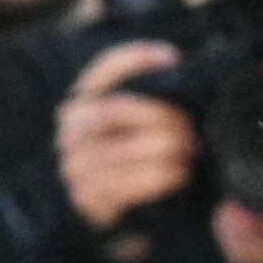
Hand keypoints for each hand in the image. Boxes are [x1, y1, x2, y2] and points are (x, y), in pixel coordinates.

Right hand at [55, 40, 198, 233]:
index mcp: (84, 99)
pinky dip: (157, 177)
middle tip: (188, 127)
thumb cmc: (120, 153)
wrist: (87, 205)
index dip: (137, 57)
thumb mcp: (127, 122)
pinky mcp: (87, 195)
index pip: (105, 68)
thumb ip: (146, 98)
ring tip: (188, 151)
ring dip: (164, 150)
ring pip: (121, 148)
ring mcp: (76, 162)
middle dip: (160, 115)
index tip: (172, 57)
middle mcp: (74, 127)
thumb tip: (179, 72)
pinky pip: (125, 184)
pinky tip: (178, 174)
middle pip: (117, 109)